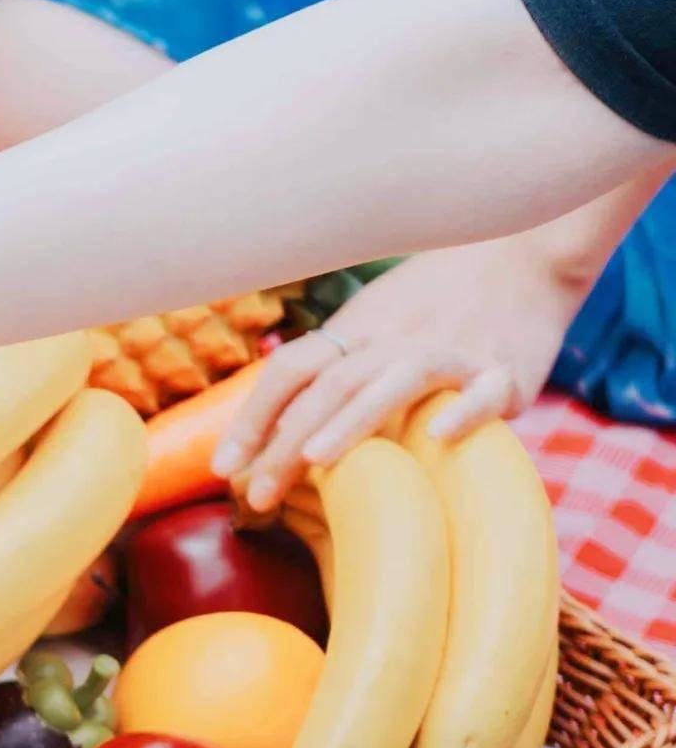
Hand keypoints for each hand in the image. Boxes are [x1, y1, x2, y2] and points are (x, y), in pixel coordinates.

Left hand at [216, 233, 580, 510]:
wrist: (525, 253)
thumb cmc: (438, 299)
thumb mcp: (376, 318)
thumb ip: (332, 365)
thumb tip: (268, 428)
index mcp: (359, 329)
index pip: (292, 370)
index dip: (253, 416)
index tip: (223, 466)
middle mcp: (397, 339)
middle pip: (331, 386)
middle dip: (287, 440)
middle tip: (256, 493)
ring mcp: (452, 353)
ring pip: (396, 384)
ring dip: (353, 421)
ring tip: (316, 460)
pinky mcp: (507, 371)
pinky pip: (485, 391)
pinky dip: (464, 411)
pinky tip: (440, 436)